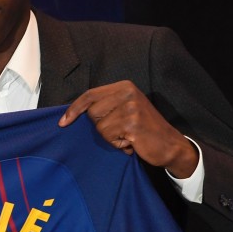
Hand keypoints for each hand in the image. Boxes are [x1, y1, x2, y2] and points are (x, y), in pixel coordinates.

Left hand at [58, 80, 198, 177]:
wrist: (170, 144)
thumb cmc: (143, 129)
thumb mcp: (125, 109)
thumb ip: (106, 105)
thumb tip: (73, 113)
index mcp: (124, 86)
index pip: (89, 95)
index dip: (74, 109)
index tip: (63, 122)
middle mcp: (128, 93)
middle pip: (92, 113)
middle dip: (101, 127)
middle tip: (121, 130)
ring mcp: (131, 108)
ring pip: (100, 128)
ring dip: (111, 138)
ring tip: (127, 136)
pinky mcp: (133, 124)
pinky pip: (109, 137)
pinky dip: (118, 145)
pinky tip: (132, 143)